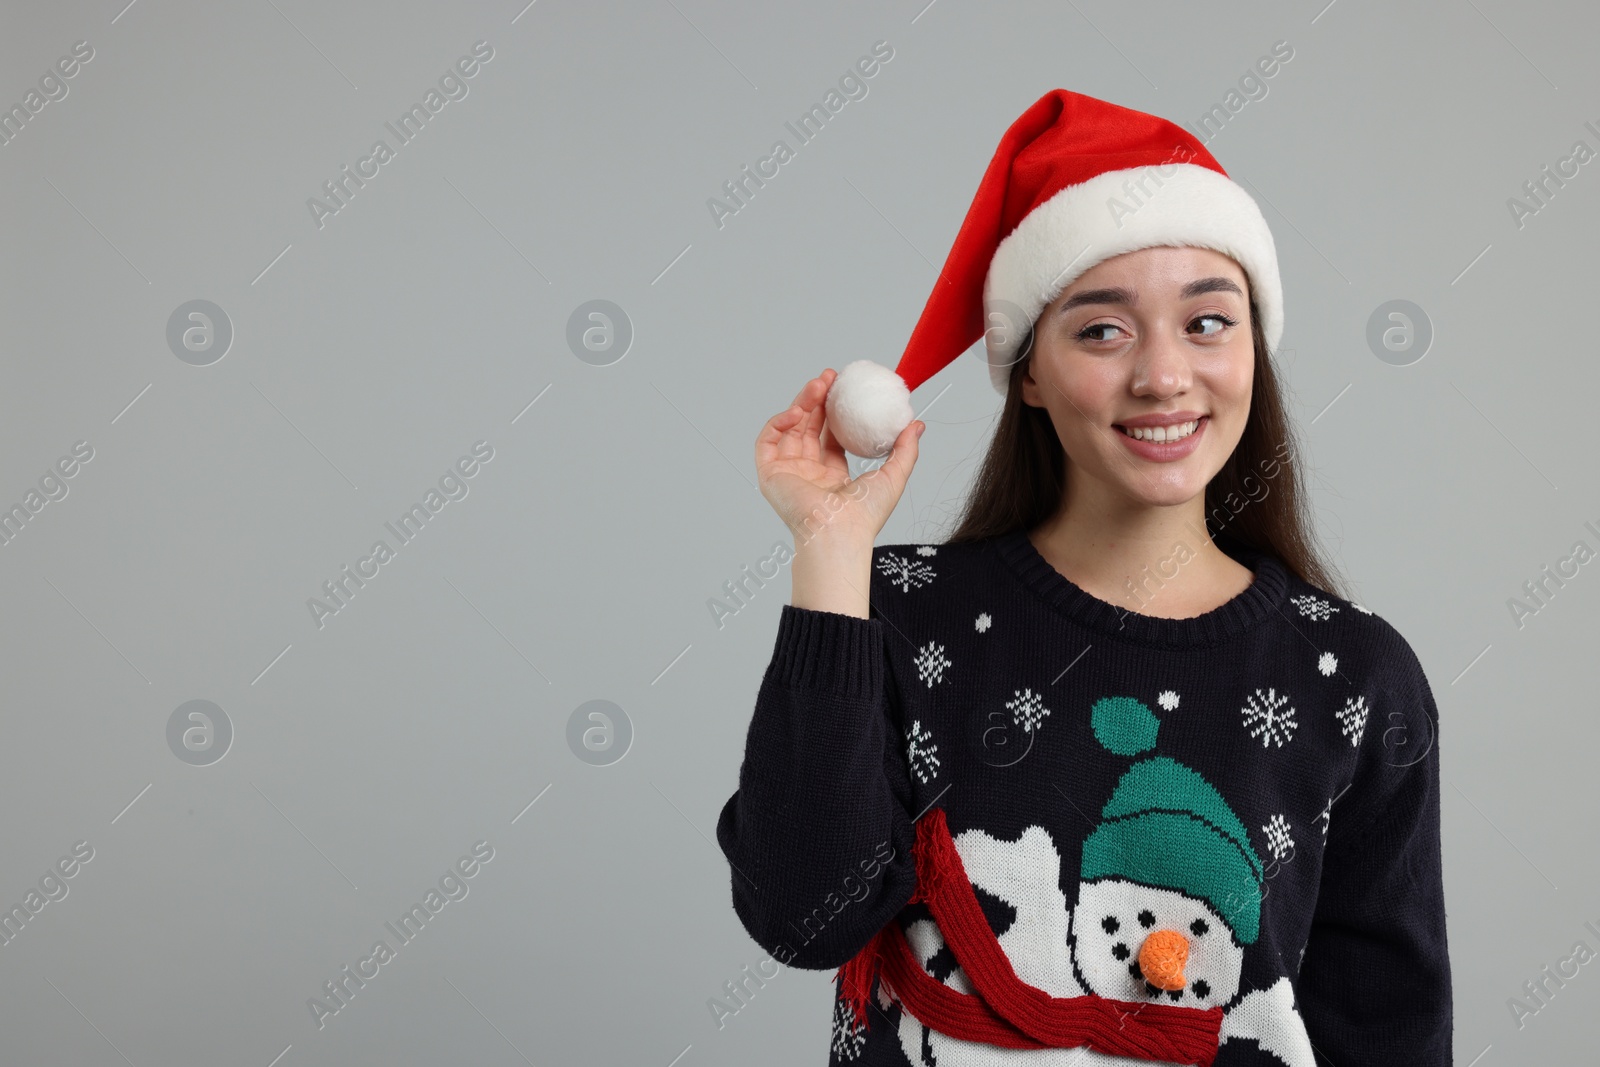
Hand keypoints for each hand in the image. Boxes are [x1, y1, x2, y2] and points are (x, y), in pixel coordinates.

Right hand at [756, 369, 922, 548]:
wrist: (839, 532)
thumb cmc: (864, 516)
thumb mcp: (894, 476)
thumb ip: (905, 450)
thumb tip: (917, 424)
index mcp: (832, 477)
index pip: (830, 437)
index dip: (836, 411)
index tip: (845, 389)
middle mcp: (807, 474)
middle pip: (809, 428)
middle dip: (818, 400)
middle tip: (830, 378)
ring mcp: (787, 473)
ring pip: (790, 429)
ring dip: (801, 403)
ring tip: (818, 384)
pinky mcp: (770, 475)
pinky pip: (767, 441)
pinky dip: (778, 422)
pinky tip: (796, 410)